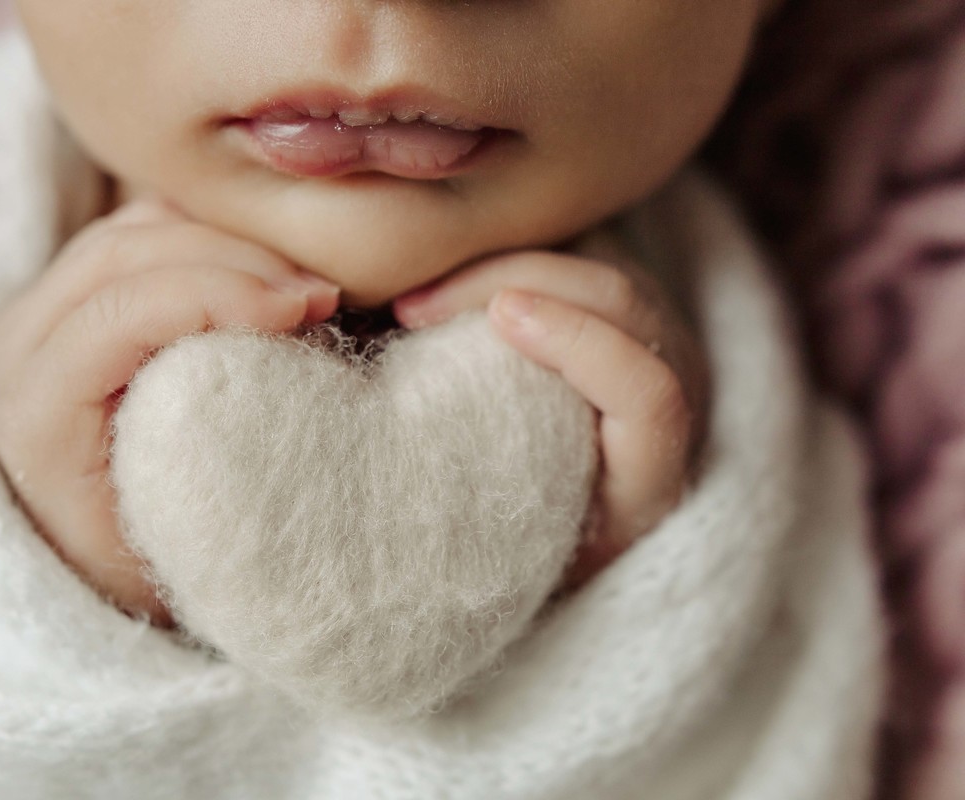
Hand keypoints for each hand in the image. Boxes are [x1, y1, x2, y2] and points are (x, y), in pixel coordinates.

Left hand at [0, 197, 340, 622]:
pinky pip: (136, 232)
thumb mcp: (183, 527)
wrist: (83, 565)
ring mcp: (35, 314)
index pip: (121, 313)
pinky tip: (259, 274)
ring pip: (128, 229)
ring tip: (299, 288)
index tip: (305, 309)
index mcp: (34, 414)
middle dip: (234, 256)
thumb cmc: (146, 558)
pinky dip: (204, 235)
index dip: (218, 292)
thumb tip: (313, 357)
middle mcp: (17, 350)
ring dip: (223, 240)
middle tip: (321, 294)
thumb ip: (232, 448)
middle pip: (122, 252)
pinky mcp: (65, 295)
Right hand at [392, 228, 708, 588]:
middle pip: (620, 303)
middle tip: (411, 307)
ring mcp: (664, 338)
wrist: (593, 524)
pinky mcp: (634, 302)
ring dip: (504, 261)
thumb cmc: (530, 548)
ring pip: (599, 261)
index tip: (498, 317)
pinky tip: (452, 275)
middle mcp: (679, 397)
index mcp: (658, 479)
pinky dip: (513, 253)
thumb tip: (383, 423)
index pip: (646, 393)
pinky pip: (581, 252)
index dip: (582, 343)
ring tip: (418, 294)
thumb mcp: (512, 550)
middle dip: (512, 280)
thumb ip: (476, 496)